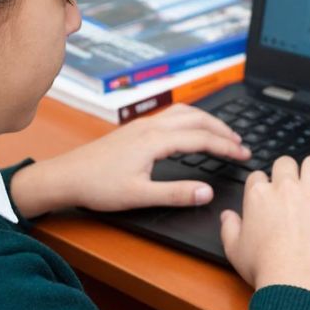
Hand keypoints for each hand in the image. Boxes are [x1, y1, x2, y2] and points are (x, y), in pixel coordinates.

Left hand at [7, 104, 249, 217]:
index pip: (201, 138)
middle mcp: (150, 127)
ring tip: (224, 134)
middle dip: (223, 129)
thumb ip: (176, 194)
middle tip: (241, 144)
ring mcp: (142, 125)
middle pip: (197, 119)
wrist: (66, 177)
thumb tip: (206, 192)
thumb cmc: (97, 186)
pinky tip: (193, 129)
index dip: (226, 147)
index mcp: (155, 140)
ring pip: (184, 113)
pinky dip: (192, 119)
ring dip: (208, 121)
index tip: (243, 155)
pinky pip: (172, 115)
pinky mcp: (135, 129)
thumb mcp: (139, 196)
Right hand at [219, 154, 309, 293]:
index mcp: (258, 196)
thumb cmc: (263, 268)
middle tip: (292, 189)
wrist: (291, 281)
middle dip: (288, 172)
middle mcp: (285, 188)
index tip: (268, 198)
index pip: (258, 176)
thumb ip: (229, 227)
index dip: (263, 186)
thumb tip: (228, 216)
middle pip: (285, 163)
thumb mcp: (234, 250)